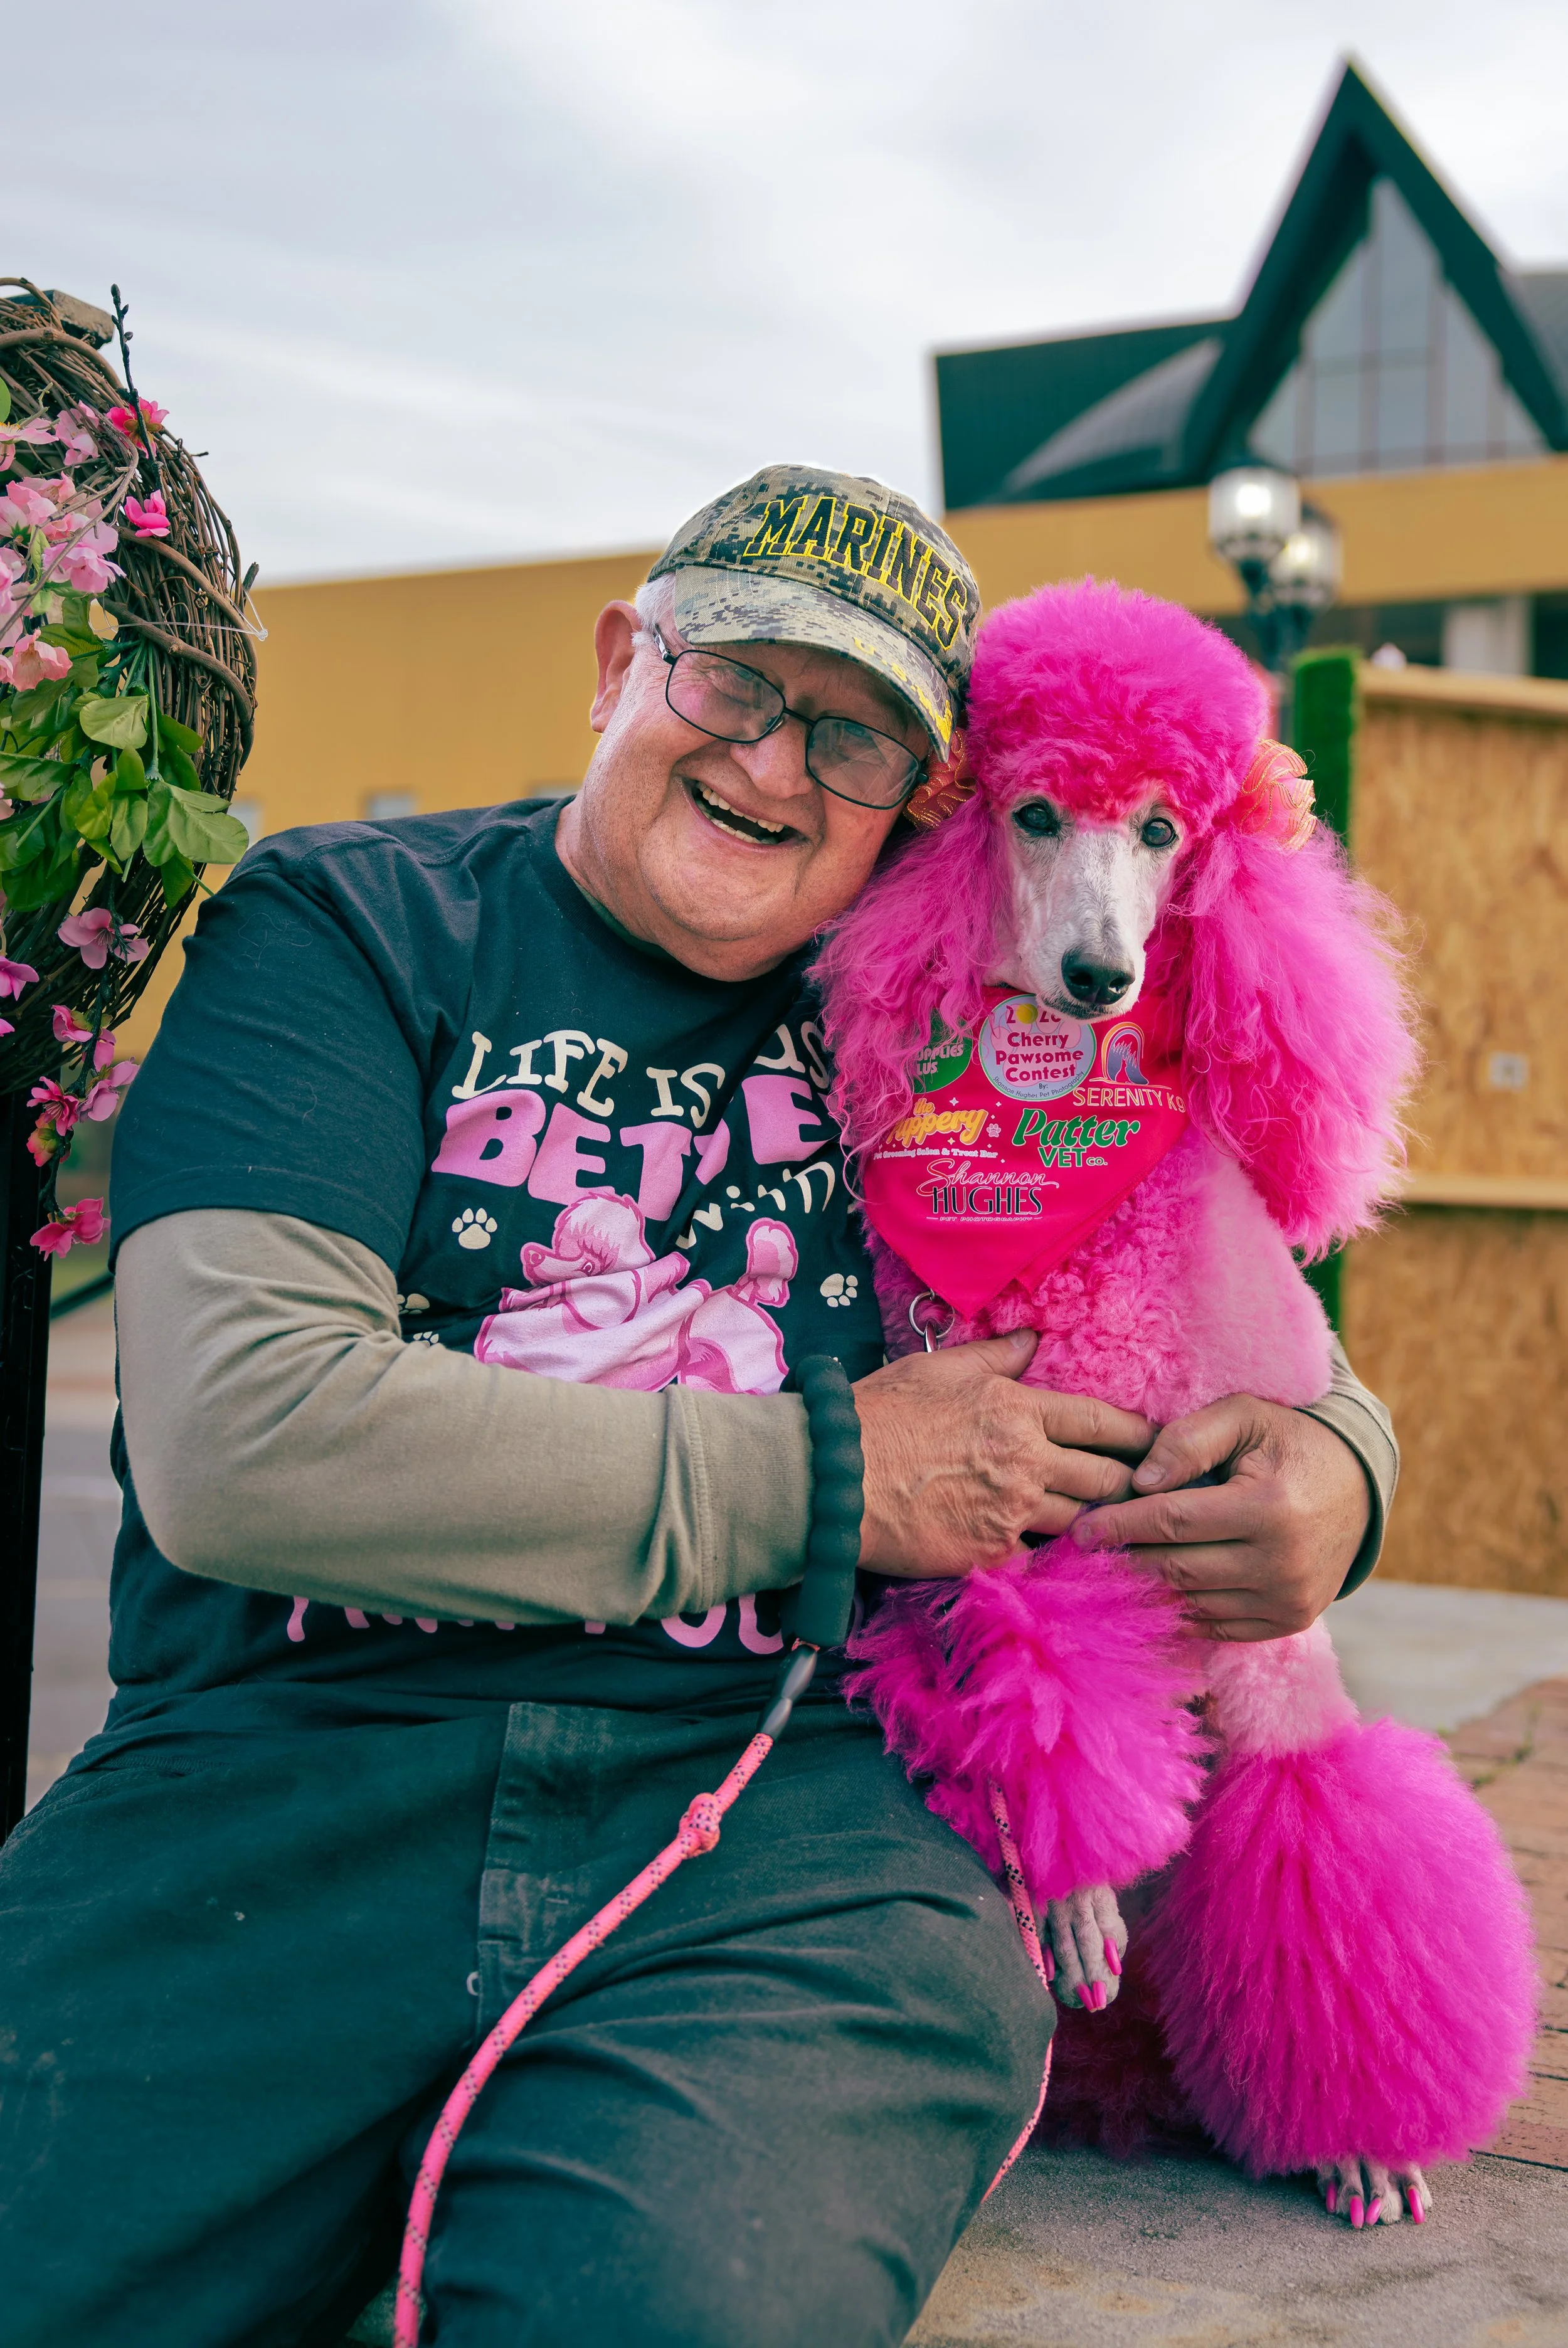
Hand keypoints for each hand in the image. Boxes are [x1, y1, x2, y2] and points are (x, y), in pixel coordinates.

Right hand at [853, 1331, 1153, 1580]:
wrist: (833, 1479)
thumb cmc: (880, 1415)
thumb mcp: (937, 1369)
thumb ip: (993, 1358)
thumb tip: (1032, 1340)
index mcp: (1017, 1410)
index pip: (1099, 1422)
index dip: (1136, 1434)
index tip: (1156, 1442)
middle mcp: (1026, 1462)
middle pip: (1105, 1477)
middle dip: (1129, 1483)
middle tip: (1145, 1489)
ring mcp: (1011, 1513)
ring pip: (1081, 1521)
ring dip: (1097, 1522)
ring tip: (1112, 1524)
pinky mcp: (991, 1555)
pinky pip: (1040, 1557)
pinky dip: (1053, 1554)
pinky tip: (1064, 1557)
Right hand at [1044, 1885, 1127, 2010]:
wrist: (1051, 1856)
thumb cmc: (1085, 1886)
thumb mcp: (1104, 1900)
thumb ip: (1110, 1930)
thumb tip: (1114, 1966)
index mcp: (1099, 1894)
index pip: (1109, 1928)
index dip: (1110, 1953)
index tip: (1114, 1975)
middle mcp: (1076, 1897)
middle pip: (1086, 1939)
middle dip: (1093, 1973)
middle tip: (1099, 2002)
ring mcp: (1052, 1902)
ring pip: (1063, 1942)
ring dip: (1072, 1973)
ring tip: (1080, 1999)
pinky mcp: (1033, 1906)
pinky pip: (1038, 1935)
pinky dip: (1044, 1956)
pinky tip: (1050, 1976)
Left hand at [1070, 1394, 1370, 1640]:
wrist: (1357, 1484)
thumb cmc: (1288, 1441)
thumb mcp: (1244, 1416)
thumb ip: (1189, 1439)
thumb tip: (1140, 1481)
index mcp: (1271, 1508)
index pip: (1174, 1521)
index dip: (1121, 1525)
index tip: (1081, 1528)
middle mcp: (1283, 1563)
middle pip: (1178, 1567)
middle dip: (1128, 1557)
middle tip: (1089, 1549)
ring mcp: (1289, 1599)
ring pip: (1193, 1601)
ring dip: (1150, 1586)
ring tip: (1118, 1566)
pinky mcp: (1291, 1619)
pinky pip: (1218, 1625)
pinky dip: (1183, 1610)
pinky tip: (1157, 1589)